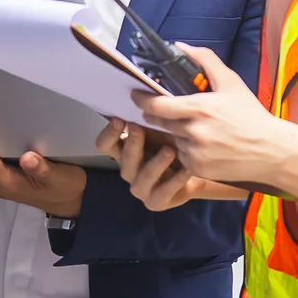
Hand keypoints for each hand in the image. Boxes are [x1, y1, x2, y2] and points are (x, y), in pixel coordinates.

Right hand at [97, 119, 214, 211]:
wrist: (193, 173)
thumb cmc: (174, 146)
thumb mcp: (161, 129)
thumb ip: (150, 117)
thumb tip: (145, 95)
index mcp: (123, 151)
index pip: (104, 144)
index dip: (109, 133)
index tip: (119, 119)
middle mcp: (128, 170)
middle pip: (123, 159)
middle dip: (132, 143)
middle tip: (140, 128)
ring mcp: (140, 188)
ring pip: (141, 177)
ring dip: (155, 163)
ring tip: (170, 150)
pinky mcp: (155, 202)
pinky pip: (163, 192)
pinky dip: (175, 180)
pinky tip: (187, 169)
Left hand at [131, 44, 297, 188]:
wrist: (272, 151)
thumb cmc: (250, 115)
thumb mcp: (230, 82)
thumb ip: (205, 60)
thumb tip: (179, 46)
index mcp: (199, 108)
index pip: (157, 105)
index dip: (142, 100)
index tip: (136, 95)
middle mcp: (194, 132)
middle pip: (161, 123)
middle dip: (162, 117)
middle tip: (172, 112)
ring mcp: (194, 152)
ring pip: (172, 140)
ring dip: (177, 134)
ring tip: (199, 130)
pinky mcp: (197, 169)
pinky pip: (181, 157)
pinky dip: (187, 151)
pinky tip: (205, 146)